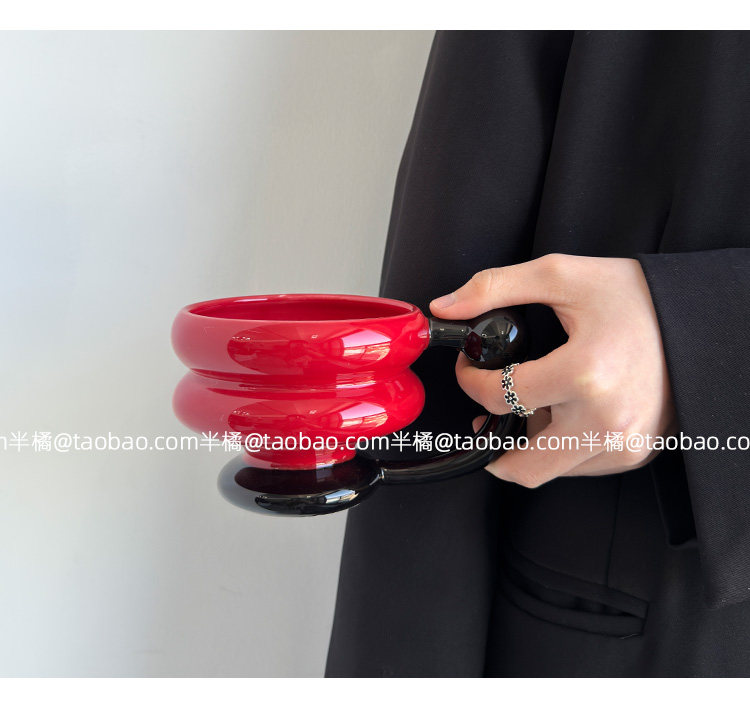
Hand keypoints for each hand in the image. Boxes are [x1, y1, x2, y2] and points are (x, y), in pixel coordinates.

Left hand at [429, 254, 676, 486]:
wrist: (700, 318)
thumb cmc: (635, 296)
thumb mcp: (563, 275)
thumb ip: (496, 287)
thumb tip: (445, 305)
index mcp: (584, 375)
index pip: (498, 398)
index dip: (471, 382)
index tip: (473, 367)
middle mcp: (604, 421)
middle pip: (520, 466)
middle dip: (491, 443)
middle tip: (487, 409)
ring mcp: (623, 444)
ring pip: (548, 470)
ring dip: (526, 443)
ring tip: (531, 401)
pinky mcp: (634, 453)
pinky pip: (579, 467)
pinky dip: (559, 446)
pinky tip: (562, 410)